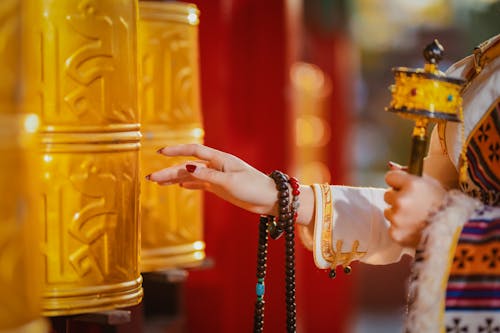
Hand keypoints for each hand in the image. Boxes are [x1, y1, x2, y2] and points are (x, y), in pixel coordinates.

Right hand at [146, 144, 278, 215]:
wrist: (269, 199)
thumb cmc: (253, 187)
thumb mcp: (230, 181)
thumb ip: (207, 176)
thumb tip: (187, 168)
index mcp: (220, 159)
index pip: (194, 151)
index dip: (176, 151)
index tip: (160, 153)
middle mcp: (216, 166)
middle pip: (187, 167)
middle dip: (169, 172)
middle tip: (151, 179)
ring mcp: (217, 176)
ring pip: (191, 176)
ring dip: (175, 179)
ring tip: (158, 182)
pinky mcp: (220, 187)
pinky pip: (200, 184)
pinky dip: (188, 184)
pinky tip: (179, 186)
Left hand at [384, 170, 446, 247]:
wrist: (455, 232)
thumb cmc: (444, 206)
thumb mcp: (431, 183)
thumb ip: (409, 174)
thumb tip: (391, 166)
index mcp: (411, 184)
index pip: (390, 177)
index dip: (398, 183)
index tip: (404, 187)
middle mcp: (401, 200)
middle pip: (387, 195)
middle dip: (397, 199)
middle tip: (414, 205)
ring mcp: (397, 218)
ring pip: (388, 212)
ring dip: (398, 214)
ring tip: (415, 218)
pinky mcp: (396, 233)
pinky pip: (391, 228)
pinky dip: (400, 229)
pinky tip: (413, 229)